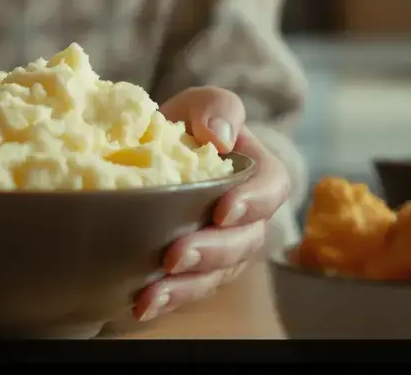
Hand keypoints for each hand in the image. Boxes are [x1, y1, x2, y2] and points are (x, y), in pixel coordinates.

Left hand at [132, 86, 290, 321]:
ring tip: (154, 292)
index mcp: (255, 175)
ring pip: (216, 275)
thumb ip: (215, 108)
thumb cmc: (180, 128)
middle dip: (212, 252)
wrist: (139, 156)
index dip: (252, 202)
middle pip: (244, 242)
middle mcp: (245, 219)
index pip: (271, 189)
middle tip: (176, 255)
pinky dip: (167, 299)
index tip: (222, 210)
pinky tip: (142, 304)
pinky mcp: (195, 272)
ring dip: (187, 286)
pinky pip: (189, 290)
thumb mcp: (196, 105)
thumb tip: (219, 136)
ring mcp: (222, 250)